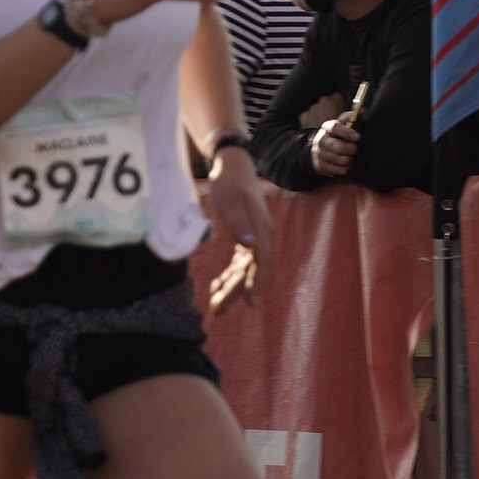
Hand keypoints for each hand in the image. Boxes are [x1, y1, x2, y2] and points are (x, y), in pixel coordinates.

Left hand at [204, 147, 270, 307]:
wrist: (233, 166)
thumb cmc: (230, 182)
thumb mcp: (231, 201)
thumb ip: (239, 223)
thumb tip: (249, 246)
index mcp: (262, 229)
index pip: (263, 261)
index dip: (257, 282)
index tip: (250, 301)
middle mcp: (262, 237)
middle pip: (251, 270)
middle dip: (235, 291)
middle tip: (218, 312)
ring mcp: (255, 238)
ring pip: (244, 269)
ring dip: (230, 287)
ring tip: (215, 306)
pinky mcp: (246, 238)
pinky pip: (239, 263)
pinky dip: (229, 275)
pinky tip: (216, 287)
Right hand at [309, 114, 359, 177]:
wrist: (317, 150)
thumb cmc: (336, 136)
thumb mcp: (342, 124)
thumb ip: (353, 117)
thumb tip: (363, 111)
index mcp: (327, 127)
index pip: (335, 128)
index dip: (347, 132)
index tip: (358, 137)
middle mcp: (321, 140)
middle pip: (339, 147)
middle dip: (351, 149)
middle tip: (355, 149)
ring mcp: (319, 154)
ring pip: (341, 160)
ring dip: (349, 159)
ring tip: (349, 156)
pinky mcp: (321, 166)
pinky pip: (340, 170)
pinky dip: (346, 168)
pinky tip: (344, 164)